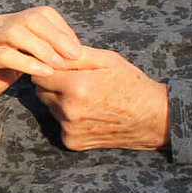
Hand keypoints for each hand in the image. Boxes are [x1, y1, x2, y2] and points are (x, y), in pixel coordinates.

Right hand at [0, 6, 82, 95]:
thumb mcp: (21, 60)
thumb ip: (40, 52)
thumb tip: (73, 52)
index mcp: (7, 21)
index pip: (40, 13)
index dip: (62, 29)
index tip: (77, 49)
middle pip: (31, 18)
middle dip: (56, 36)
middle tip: (74, 55)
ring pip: (16, 32)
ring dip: (43, 48)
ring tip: (59, 64)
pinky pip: (5, 55)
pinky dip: (28, 63)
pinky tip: (44, 73)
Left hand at [32, 48, 169, 150]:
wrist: (152, 119)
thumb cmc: (131, 84)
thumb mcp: (107, 60)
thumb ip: (75, 54)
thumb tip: (48, 50)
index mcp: (76, 86)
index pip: (39, 73)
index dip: (48, 68)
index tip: (60, 66)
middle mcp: (69, 110)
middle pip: (41, 91)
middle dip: (53, 84)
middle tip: (77, 81)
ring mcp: (70, 129)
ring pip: (50, 108)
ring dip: (60, 101)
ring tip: (87, 98)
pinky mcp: (73, 142)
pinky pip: (60, 124)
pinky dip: (68, 118)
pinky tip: (89, 113)